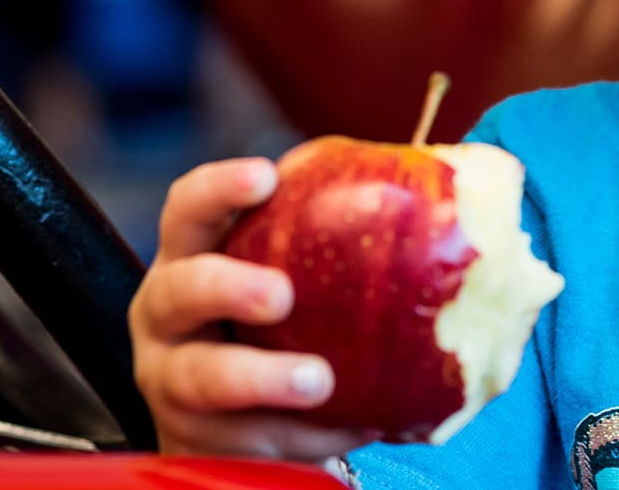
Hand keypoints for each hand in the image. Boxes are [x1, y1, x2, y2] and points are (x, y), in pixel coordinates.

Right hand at [130, 157, 380, 459]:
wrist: (239, 425)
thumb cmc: (275, 329)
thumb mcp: (290, 279)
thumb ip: (333, 241)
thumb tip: (452, 191)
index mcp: (189, 259)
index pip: (187, 211)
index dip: (218, 190)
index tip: (265, 178)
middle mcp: (166, 316)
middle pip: (178, 291)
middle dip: (226, 286)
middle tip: (281, 295)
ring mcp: (174, 381)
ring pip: (203, 378)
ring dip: (262, 378)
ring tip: (318, 380)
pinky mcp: (199, 441)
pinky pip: (253, 436)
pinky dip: (307, 434)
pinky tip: (355, 424)